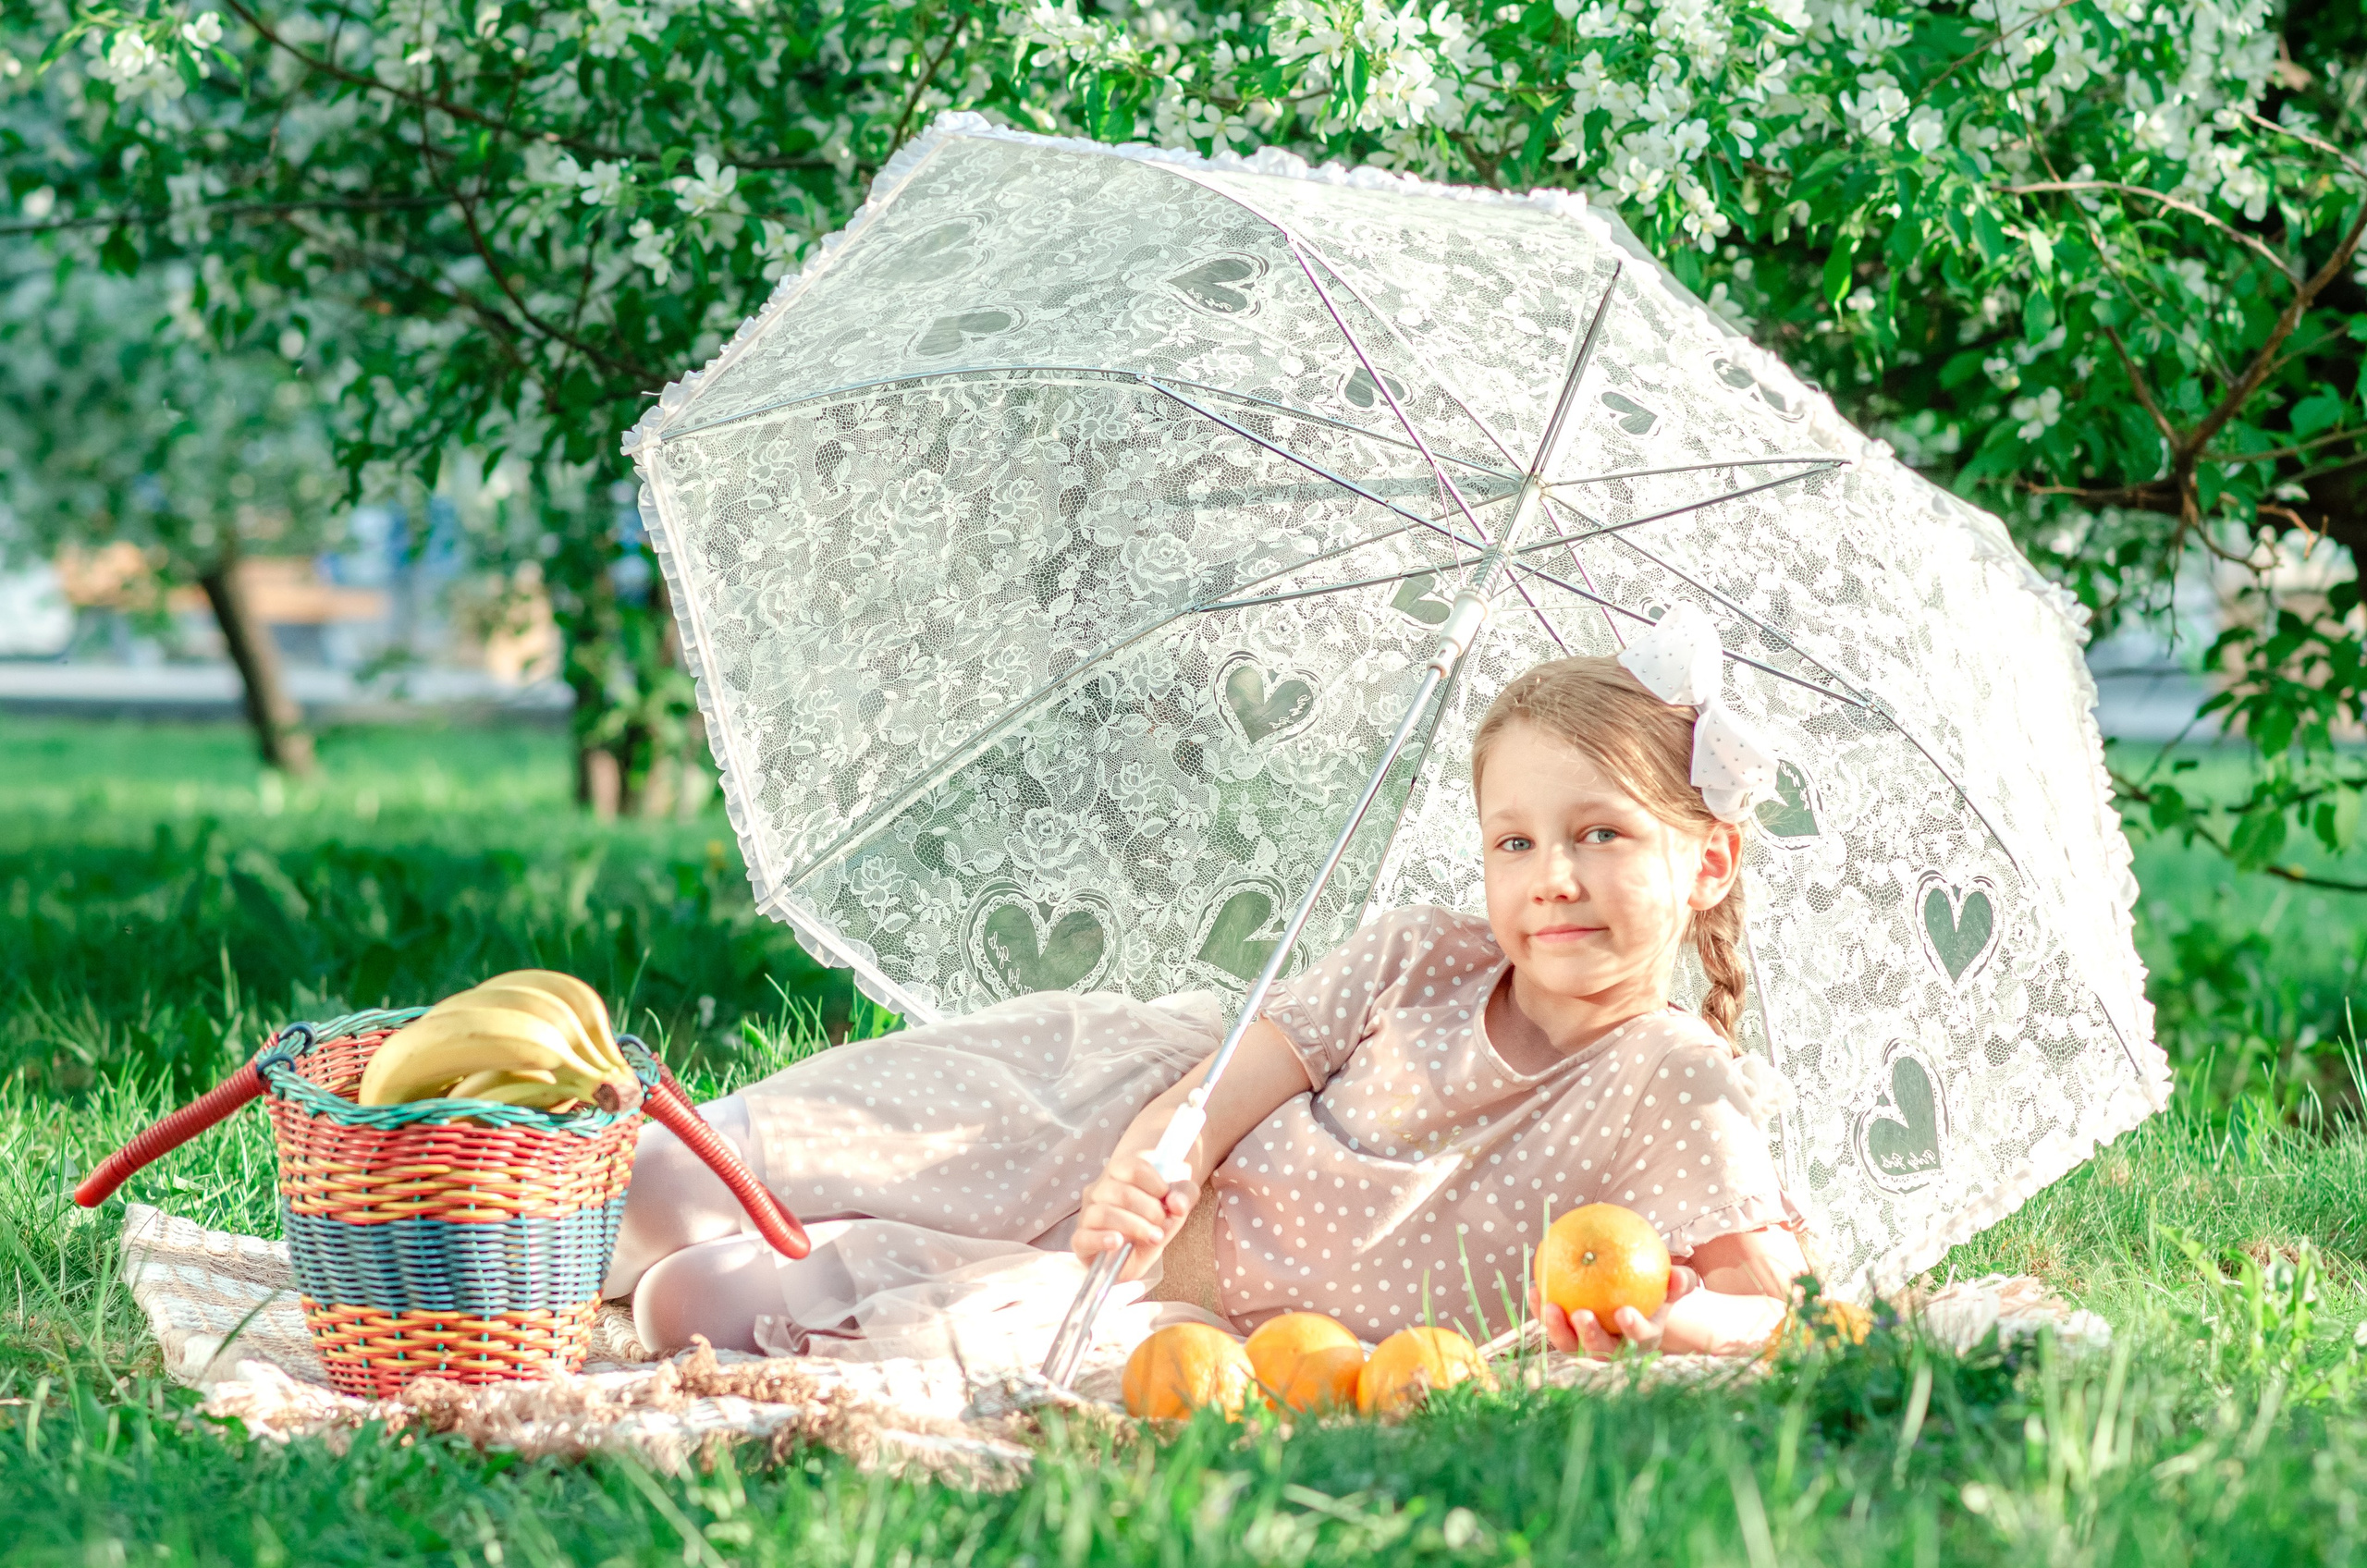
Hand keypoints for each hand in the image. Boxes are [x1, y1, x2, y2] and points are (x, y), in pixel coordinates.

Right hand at [1074, 1152, 1191, 1280]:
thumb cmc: (1154, 1221)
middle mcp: (1099, 1190)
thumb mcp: (1177, 1206)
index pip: (1132, 1166)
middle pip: (1120, 1191)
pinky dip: (1101, 1239)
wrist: (1137, 1253)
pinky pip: (1083, 1237)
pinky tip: (1118, 1242)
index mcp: (1119, 1173)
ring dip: (1133, 1225)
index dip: (1154, 1182)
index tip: (1167, 1197)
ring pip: (1102, 1213)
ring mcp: (1087, 1214)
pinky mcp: (1081, 1241)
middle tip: (1162, 1222)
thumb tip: (1177, 1203)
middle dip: (1148, 1208)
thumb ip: (1184, 1197)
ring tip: (1153, 1237)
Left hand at [1529, 1266, 1700, 1356]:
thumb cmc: (1655, 1294)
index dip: (1633, 1329)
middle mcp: (1615, 1350)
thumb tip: (1679, 1274)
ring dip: (1557, 1329)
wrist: (1637, 1308)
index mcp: (1642, 1339)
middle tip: (1580, 1314)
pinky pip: (1554, 1326)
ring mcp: (1590, 1347)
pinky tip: (1533, 1289)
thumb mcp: (1669, 1289)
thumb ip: (1676, 1283)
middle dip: (1589, 1336)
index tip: (1624, 1313)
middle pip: (1600, 1350)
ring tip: (1548, 1306)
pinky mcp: (1569, 1338)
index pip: (1639, 1338)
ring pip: (1572, 1346)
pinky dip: (1541, 1311)